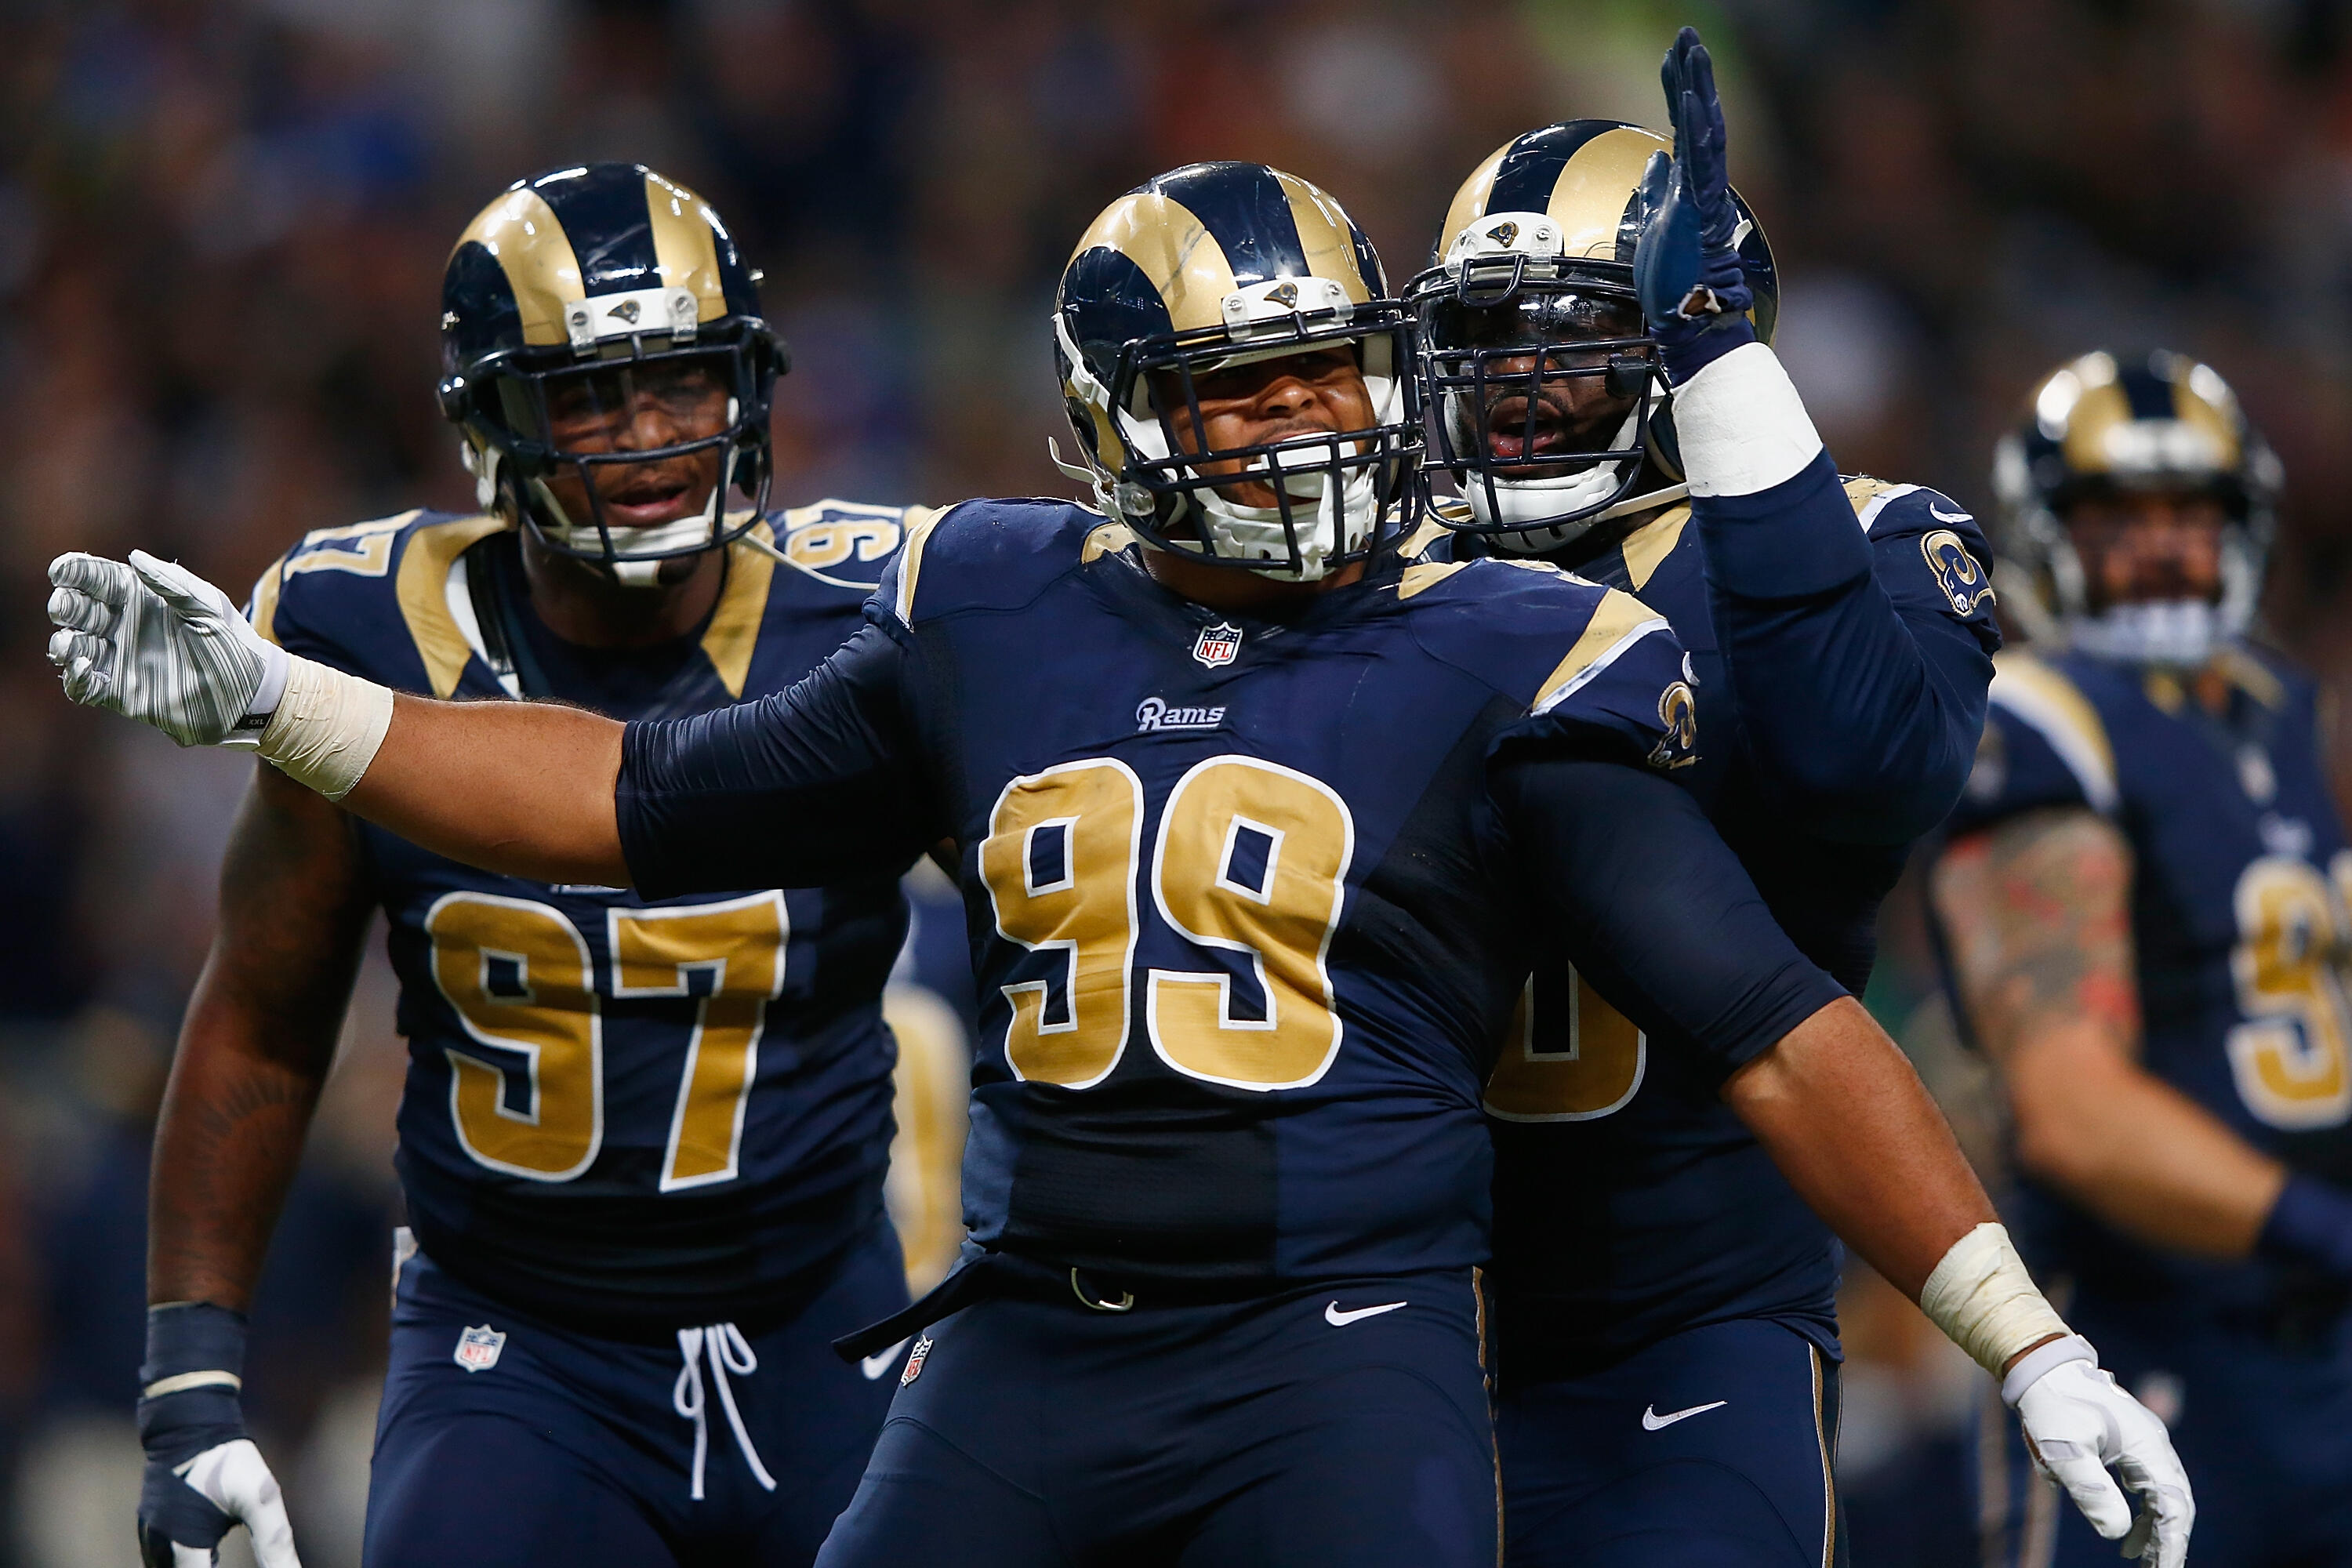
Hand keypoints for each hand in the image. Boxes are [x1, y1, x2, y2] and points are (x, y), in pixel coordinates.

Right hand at [47, 550, 285, 746]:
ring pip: (74, 646)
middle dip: (66, 606)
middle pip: (79, 610)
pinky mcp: (119, 691)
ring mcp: (119, 658)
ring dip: (63, 643)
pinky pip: (84, 685)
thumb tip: (135, 557)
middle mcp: (124, 626)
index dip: (76, 571)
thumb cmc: (233, 644)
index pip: (99, 579)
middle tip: (64, 607)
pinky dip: (75, 678)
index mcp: (142, 598)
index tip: (61, 570)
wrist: (248, 695)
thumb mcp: (209, 608)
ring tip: (67, 643)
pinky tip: (83, 669)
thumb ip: (174, 584)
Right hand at [138, 1433, 302, 1567]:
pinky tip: (208, 1555)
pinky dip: (185, 1561)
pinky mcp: (149, 1526)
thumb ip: (274, 1543)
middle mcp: (159, 1546)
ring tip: (219, 1556)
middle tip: (226, 1557)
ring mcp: (150, 1536)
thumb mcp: (260, 1499)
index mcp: (183, 1544)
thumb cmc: (229, 1460)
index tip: (238, 1564)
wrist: (189, 1423)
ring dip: (197, 1566)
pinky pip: (163, 1559)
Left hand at [1632, 27, 1755, 379]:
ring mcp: (1703, 192)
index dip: (1677, 89)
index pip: (1682, 124)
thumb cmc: (1670, 278)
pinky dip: (1695, 128)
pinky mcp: (1701, 207)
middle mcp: (1700, 181)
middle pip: (1697, 115)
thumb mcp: (1654, 222)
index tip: (1671, 56)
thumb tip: (1655, 160)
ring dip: (1698, 89)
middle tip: (1685, 35)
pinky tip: (1691, 99)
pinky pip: (1702, 160)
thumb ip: (1658, 189)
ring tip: (1692, 50)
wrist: (1682, 313)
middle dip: (1691, 75)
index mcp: (1688, 182)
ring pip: (1705, 128)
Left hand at [2013, 1356, 2192, 1567]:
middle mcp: (2155, 1445)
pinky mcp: (2131, 1442)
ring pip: (2163, 1495)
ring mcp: (2145, 1442)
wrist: (2042, 1365)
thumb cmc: (2052, 1404)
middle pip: (2176, 1502)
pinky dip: (2144, 1510)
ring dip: (2157, 1528)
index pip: (2174, 1506)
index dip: (2172, 1542)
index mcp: (2149, 1447)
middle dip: (2169, 1540)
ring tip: (2142, 1559)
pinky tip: (2131, 1532)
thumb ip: (2092, 1491)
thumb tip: (2118, 1534)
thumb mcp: (2066, 1451)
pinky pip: (2147, 1484)